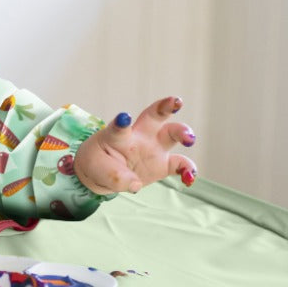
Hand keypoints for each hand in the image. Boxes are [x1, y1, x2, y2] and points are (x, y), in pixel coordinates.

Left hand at [74, 96, 197, 194]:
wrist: (102, 174)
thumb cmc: (97, 163)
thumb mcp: (97, 169)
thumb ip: (115, 176)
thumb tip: (135, 185)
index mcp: (118, 134)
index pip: (119, 127)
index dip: (121, 122)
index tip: (124, 118)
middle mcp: (139, 136)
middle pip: (155, 116)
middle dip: (166, 106)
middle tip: (176, 102)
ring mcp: (153, 148)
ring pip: (172, 133)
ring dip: (183, 132)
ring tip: (189, 139)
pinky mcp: (163, 165)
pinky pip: (180, 165)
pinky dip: (187, 170)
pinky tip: (190, 177)